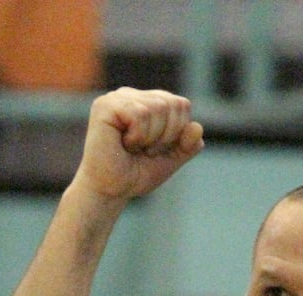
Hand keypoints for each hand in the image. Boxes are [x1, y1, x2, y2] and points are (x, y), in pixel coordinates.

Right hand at [72, 87, 204, 200]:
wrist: (109, 192)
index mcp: (147, 102)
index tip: (154, 149)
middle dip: (165, 135)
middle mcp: (132, 95)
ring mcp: (117, 98)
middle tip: (142, 150)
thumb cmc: (134, 174)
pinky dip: (137, 136)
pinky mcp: (105, 106)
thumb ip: (187, 144)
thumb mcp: (170, 159)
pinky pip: (140, 115)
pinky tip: (122, 143)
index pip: (181, 105)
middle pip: (172, 104)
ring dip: (150, 138)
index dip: (176, 132)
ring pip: (157, 108)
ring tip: (131, 147)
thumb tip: (197, 127)